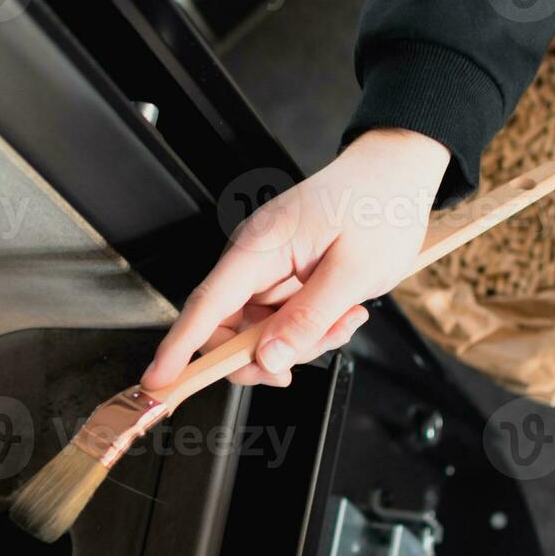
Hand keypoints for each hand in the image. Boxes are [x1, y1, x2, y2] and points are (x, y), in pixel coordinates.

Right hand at [141, 128, 450, 388]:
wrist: (396, 172)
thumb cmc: (378, 205)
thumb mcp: (355, 272)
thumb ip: (308, 319)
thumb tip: (268, 358)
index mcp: (259, 246)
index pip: (206, 305)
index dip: (179, 349)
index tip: (158, 382)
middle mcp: (253, 258)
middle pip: (228, 328)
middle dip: (263, 356)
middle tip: (304, 361)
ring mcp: (266, 269)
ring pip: (259, 332)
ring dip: (300, 342)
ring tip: (345, 319)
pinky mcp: (282, 278)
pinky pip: (280, 321)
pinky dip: (310, 330)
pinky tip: (342, 313)